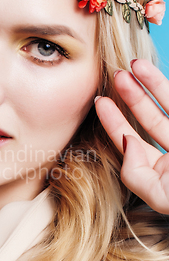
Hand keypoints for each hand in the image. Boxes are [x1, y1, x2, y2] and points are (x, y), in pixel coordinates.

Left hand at [95, 59, 168, 213]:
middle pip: (149, 119)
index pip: (130, 141)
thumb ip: (134, 174)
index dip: (114, 121)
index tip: (100, 101)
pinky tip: (155, 74)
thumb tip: (127, 142)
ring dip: (154, 83)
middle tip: (117, 75)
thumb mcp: (159, 196)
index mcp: (160, 170)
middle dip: (132, 96)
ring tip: (136, 65)